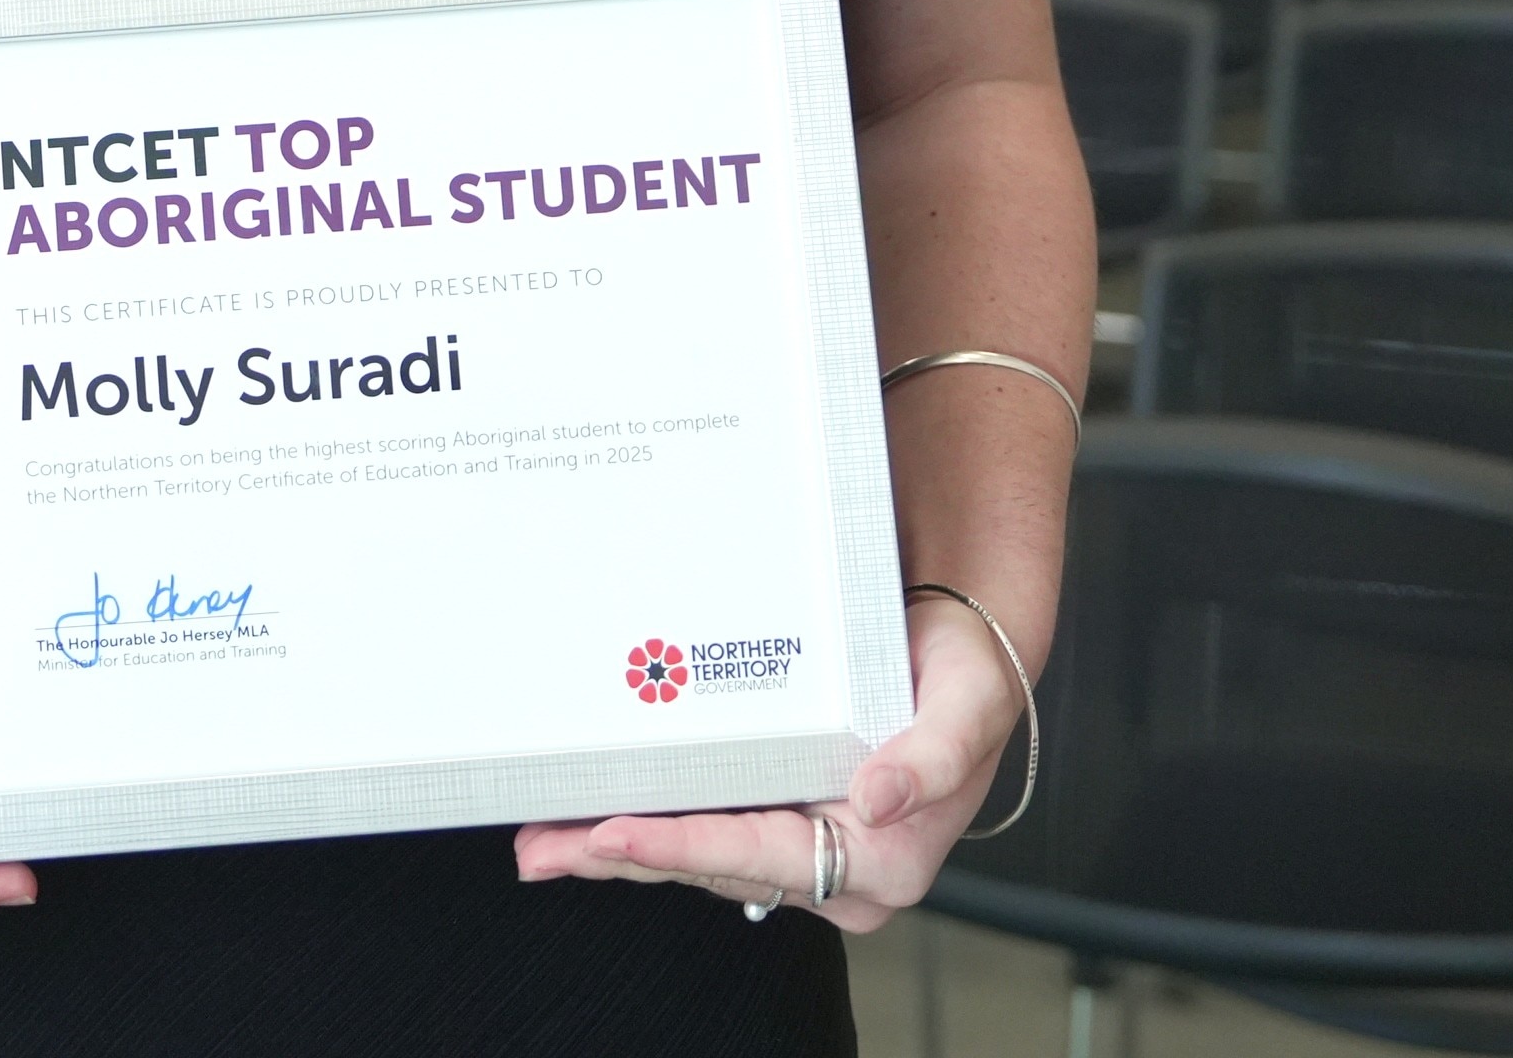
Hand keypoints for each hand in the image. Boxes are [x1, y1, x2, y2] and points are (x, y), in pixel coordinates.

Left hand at [512, 595, 1024, 931]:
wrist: (962, 645)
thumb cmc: (968, 674)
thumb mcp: (969, 702)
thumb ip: (935, 756)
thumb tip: (882, 800)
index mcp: (883, 859)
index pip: (763, 857)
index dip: (685, 848)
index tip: (616, 835)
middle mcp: (838, 867)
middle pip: (713, 866)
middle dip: (625, 857)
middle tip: (544, 848)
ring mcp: (803, 843)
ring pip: (697, 855)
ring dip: (618, 847)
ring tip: (542, 840)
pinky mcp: (778, 814)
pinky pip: (703, 827)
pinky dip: (646, 823)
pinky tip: (589, 816)